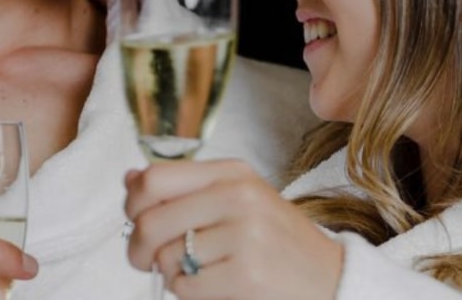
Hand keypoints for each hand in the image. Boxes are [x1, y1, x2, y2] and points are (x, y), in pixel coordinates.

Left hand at [124, 159, 342, 299]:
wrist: (330, 277)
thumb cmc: (276, 240)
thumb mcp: (238, 198)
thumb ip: (186, 188)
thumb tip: (130, 178)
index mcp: (232, 173)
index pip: (155, 178)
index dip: (132, 203)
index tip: (134, 218)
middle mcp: (238, 196)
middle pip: (151, 221)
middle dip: (137, 247)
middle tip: (142, 259)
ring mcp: (244, 235)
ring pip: (166, 257)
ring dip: (170, 272)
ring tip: (197, 271)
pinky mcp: (246, 275)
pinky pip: (186, 286)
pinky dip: (188, 292)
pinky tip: (212, 286)